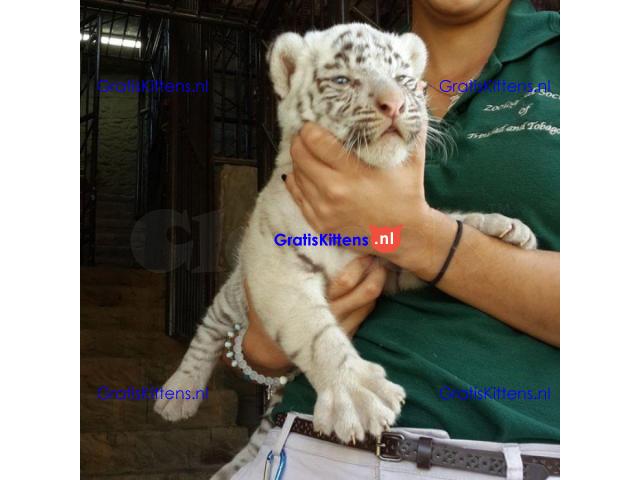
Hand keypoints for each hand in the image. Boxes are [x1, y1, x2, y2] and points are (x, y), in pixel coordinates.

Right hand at [233, 256, 386, 374]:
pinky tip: (375, 283)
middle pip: (364, 292)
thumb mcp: (275, 282)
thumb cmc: (272, 305)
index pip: (345, 281)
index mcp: (312, 299)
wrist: (269, 346)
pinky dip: (373, 298)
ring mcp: (340, 327)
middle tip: (379, 254)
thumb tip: (292, 229)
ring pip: (369, 303)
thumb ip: (286, 261)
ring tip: (381, 266)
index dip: (359, 265)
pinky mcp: (345, 335)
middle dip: (375, 271)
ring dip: (379, 283)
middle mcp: (330, 314)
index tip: (364, 247)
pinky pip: (366, 314)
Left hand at [284, 122, 431, 259]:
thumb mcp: (411, 157)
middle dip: (300, 140)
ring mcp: (324, 210)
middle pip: (299, 155)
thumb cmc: (408, 192)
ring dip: (299, 160)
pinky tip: (306, 173)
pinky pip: (297, 195)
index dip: (309, 127)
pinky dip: (298, 181)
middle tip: (307, 135)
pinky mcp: (319, 223)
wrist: (404, 234)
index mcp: (353, 173)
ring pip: (295, 174)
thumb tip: (408, 96)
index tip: (314, 122)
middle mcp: (334, 191)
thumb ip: (408, 126)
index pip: (314, 140)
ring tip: (309, 153)